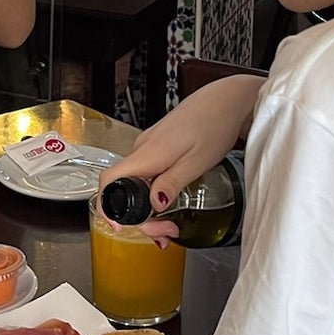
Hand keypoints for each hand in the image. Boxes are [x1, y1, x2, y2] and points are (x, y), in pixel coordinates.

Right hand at [101, 76, 262, 216]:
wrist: (226, 100)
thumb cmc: (214, 126)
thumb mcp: (196, 162)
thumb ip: (172, 182)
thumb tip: (154, 205)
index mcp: (147, 153)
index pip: (109, 180)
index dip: (107, 207)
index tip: (120, 227)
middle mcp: (142, 149)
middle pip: (124, 189)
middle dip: (142, 218)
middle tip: (166, 234)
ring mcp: (149, 146)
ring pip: (137, 183)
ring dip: (149, 208)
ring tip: (172, 223)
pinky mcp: (158, 145)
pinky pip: (146, 173)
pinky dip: (154, 192)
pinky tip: (171, 200)